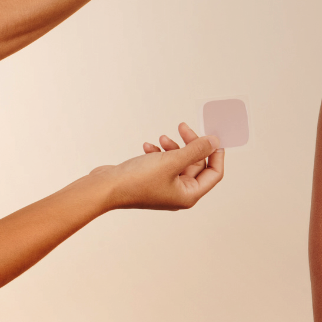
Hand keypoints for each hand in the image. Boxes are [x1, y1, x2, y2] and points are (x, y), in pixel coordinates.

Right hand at [90, 122, 223, 209]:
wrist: (104, 188)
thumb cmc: (137, 180)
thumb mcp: (172, 161)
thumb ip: (196, 150)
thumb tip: (214, 142)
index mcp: (188, 195)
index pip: (214, 173)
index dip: (216, 154)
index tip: (213, 136)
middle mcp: (178, 193)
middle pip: (196, 164)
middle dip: (190, 144)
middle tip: (183, 127)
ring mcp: (164, 187)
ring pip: (179, 161)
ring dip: (173, 146)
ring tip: (162, 138)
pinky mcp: (151, 181)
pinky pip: (163, 163)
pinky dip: (159, 153)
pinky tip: (148, 147)